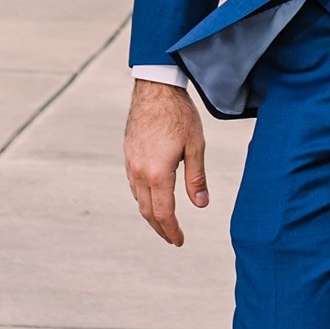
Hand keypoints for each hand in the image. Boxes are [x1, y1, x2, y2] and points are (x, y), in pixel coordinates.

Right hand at [124, 78, 207, 246]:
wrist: (156, 87)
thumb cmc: (179, 114)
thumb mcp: (195, 145)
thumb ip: (197, 178)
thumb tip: (201, 205)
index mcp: (158, 173)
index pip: (163, 213)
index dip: (172, 230)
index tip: (179, 241)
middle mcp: (139, 172)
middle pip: (148, 211)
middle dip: (160, 228)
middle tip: (172, 238)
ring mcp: (131, 163)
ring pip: (138, 199)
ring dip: (151, 213)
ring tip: (164, 220)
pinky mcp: (128, 153)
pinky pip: (134, 184)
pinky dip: (143, 197)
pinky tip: (153, 195)